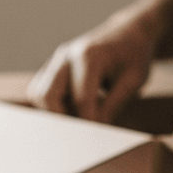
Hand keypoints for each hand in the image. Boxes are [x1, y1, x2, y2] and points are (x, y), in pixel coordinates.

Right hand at [28, 10, 158, 123]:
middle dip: (63, 120)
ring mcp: (55, 60)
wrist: (129, 32)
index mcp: (90, 56)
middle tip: (80, 134)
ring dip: (54, 112)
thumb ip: (112, 106)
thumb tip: (94, 132)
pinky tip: (71, 108)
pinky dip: (52, 105)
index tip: (97, 140)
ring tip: (78, 117)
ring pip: (39, 94)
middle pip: (48, 96)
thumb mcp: (134, 81)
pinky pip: (40, 91)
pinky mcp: (51, 67)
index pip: (82, 99)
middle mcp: (67, 56)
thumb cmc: (134, 56)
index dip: (89, 123)